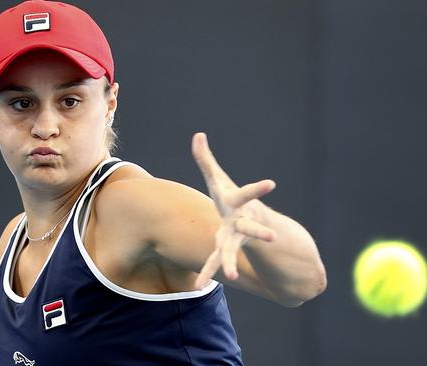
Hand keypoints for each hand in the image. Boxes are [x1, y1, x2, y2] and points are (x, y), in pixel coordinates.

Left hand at [191, 132, 276, 287]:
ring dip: (230, 262)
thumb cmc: (229, 198)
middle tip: (273, 237)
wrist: (243, 224)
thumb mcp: (218, 179)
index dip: (258, 188)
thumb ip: (206, 159)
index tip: (272, 184)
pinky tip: (199, 285)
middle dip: (260, 232)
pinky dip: (208, 271)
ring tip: (233, 278)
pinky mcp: (225, 249)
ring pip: (232, 251)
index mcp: (237, 203)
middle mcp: (240, 222)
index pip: (247, 193)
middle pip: (249, 228)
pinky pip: (214, 261)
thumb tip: (198, 135)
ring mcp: (234, 238)